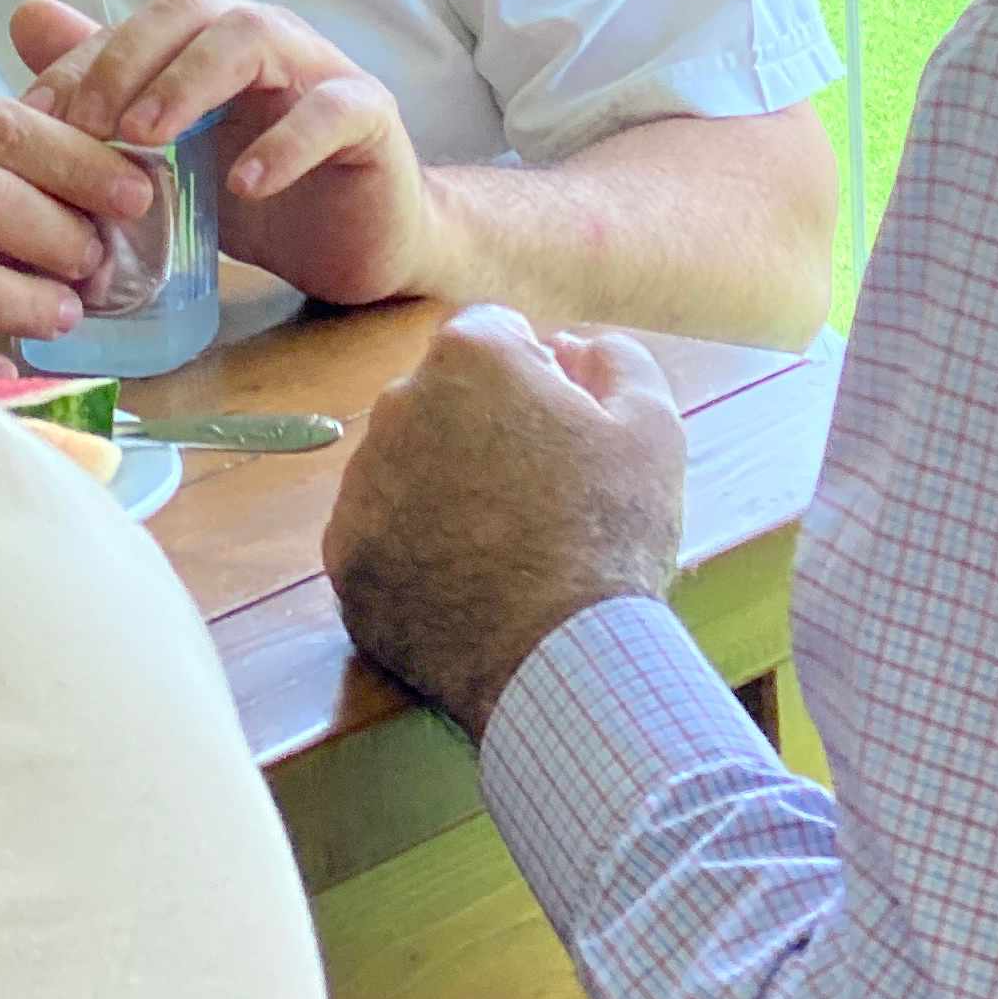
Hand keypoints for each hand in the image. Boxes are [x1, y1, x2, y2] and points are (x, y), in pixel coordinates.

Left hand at [13, 0, 437, 312]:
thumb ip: (109, 93)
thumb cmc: (260, 193)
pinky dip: (286, 141)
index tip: (32, 116)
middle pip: (191, 10)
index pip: (139, 25)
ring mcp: (322, 70)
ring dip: (190, 81)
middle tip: (83, 122)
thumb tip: (25, 18)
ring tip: (146, 135)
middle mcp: (266, 39)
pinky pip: (332, 111)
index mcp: (213, 42)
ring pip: (255, 37)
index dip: (82, 61)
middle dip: (127, 58)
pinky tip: (247, 182)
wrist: (360, 245)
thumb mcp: (172, 156)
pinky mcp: (371, 119)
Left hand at [325, 306, 686, 738]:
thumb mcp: (652, 426)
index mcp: (468, 359)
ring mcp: (362, 487)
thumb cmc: (612, 534)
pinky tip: (465, 581)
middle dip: (482, 426)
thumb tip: (571, 347)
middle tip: (537, 492)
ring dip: (442, 485)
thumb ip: (613, 358)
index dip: (534, 377)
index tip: (560, 428)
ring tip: (502, 544)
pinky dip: (413, 549)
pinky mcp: (345, 560)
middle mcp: (396, 406)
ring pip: (404, 464)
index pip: (493, 335)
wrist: (563, 663)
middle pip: (442, 396)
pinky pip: (380, 533)